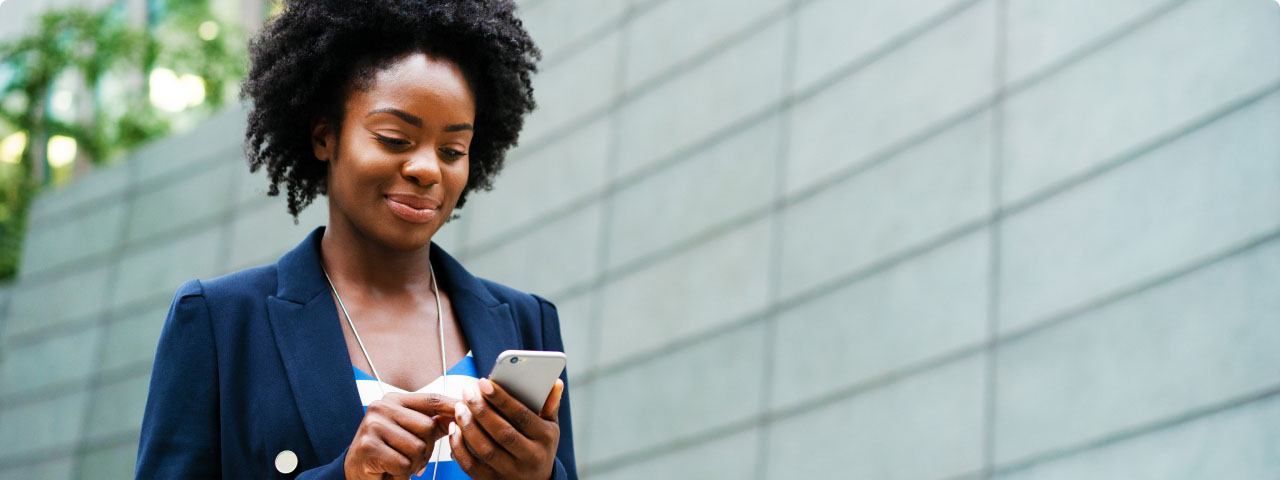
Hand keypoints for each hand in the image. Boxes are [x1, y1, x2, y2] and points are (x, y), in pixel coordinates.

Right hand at [343, 392, 457, 479]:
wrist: (354, 473)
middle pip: (428, 427)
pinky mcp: (368, 446)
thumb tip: (460, 415)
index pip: (431, 399)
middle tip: (408, 458)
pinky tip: (388, 472)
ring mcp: (373, 425)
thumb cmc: (386, 453)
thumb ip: (432, 424)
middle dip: (425, 450)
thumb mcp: (409, 433)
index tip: (470, 407)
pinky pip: (403, 463)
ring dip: (412, 465)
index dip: (452, 406)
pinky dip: (400, 475)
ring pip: (417, 448)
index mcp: (394, 400)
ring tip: (396, 464)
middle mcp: (382, 407)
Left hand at [449, 378, 562, 479]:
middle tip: (468, 393)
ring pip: (485, 449)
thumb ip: (550, 404)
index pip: (522, 416)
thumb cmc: (541, 447)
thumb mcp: (551, 427)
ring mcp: (510, 471)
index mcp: (545, 438)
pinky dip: (459, 447)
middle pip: (502, 432)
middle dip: (481, 410)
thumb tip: (555, 382)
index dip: (501, 399)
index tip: (484, 383)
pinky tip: (455, 429)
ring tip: (460, 408)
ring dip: (469, 426)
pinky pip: (470, 465)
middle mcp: (530, 457)